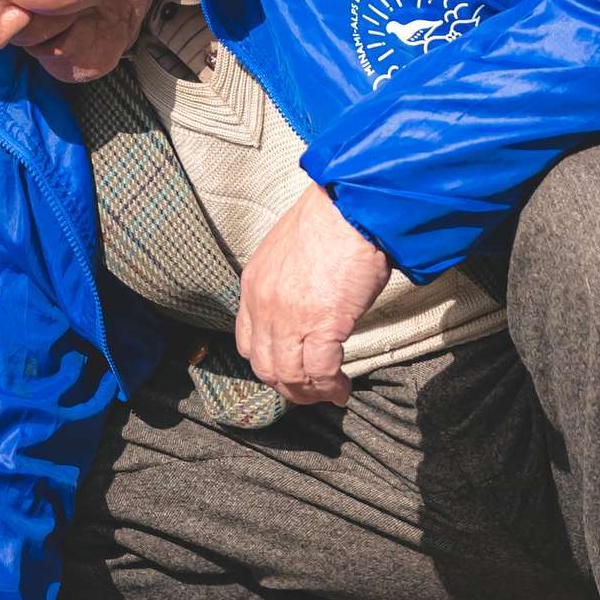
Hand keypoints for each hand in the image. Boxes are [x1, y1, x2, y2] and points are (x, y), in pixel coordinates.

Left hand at [235, 185, 391, 406]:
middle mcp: (264, 306)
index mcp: (254, 285)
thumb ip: (290, 283)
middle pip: (266, 366)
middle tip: (311, 391)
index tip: (289, 369)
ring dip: (311, 392)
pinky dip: (331, 387)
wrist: (352, 205)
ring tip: (331, 394)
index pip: (247, 342)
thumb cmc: (333, 219)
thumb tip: (311, 306)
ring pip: (290, 376)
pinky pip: (321, 371)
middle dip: (288, 386)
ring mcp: (289, 318)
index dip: (268, 363)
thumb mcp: (291, 251)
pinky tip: (343, 389)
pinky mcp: (321, 324)